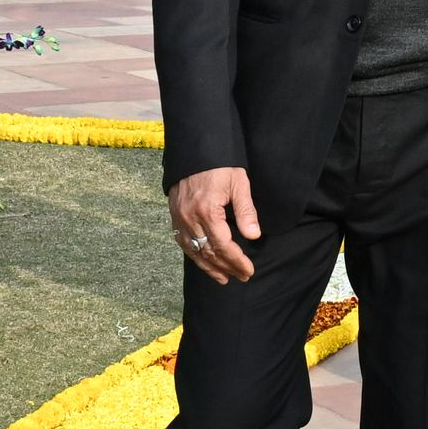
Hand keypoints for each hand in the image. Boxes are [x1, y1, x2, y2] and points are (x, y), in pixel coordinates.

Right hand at [169, 165, 262, 284]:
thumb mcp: (239, 183)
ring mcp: (179, 218)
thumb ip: (246, 211)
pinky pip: (183, 243)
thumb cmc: (220, 165)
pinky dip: (194, 256)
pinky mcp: (174, 216)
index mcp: (207, 211)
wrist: (195, 150)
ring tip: (224, 278)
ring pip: (194, 251)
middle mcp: (190, 218)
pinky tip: (203, 262)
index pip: (224, 246)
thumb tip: (253, 236)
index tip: (248, 270)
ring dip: (209, 267)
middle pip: (209, 252)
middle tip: (241, 276)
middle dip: (226, 267)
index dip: (236, 261)